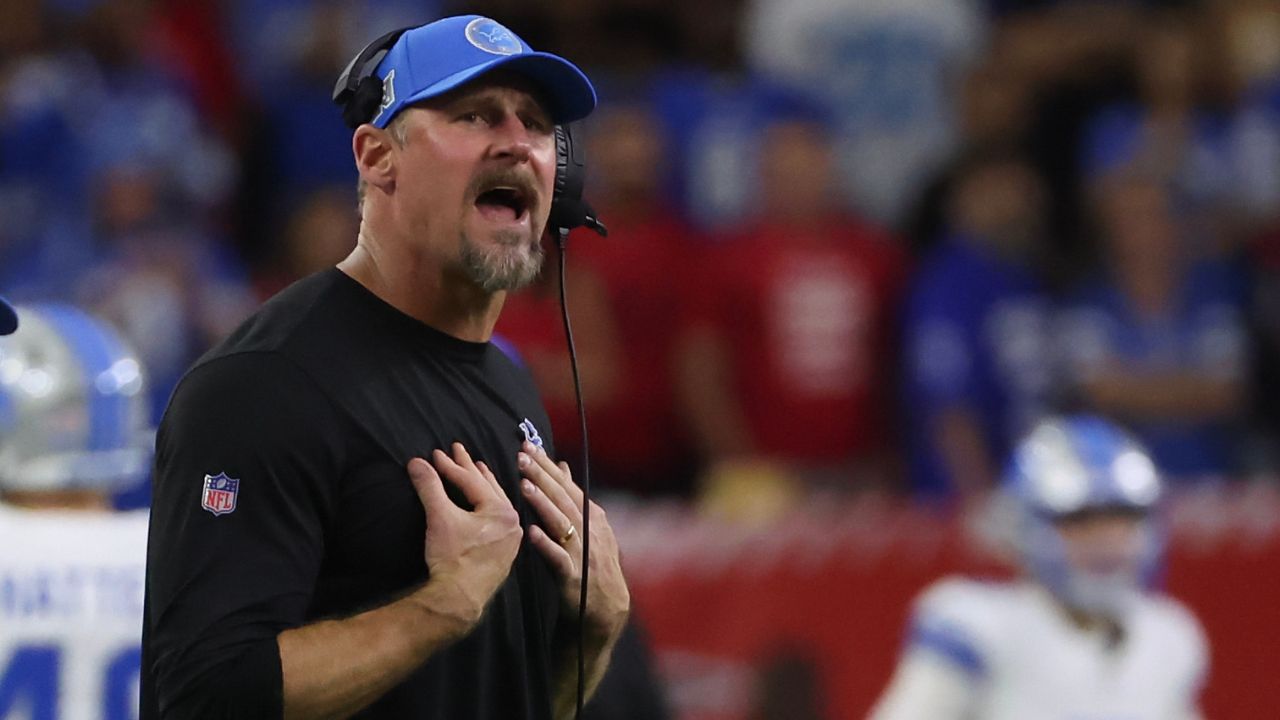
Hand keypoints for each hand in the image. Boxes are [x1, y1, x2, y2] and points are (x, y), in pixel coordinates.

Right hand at [407, 443, 522, 633]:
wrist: (459, 599)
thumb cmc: (452, 558)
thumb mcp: (439, 518)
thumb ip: (429, 487)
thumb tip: (416, 462)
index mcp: (502, 511)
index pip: (472, 481)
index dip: (451, 466)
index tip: (436, 453)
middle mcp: (512, 523)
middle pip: (488, 488)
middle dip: (470, 469)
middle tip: (458, 450)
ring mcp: (510, 540)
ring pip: (495, 504)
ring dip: (482, 486)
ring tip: (475, 470)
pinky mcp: (503, 554)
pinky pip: (496, 521)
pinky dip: (486, 508)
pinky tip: (482, 505)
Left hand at [517, 441, 629, 642]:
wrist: (605, 607)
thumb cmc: (592, 563)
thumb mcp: (588, 526)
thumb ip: (573, 497)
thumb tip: (562, 465)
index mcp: (592, 516)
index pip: (567, 485)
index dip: (548, 465)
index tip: (529, 446)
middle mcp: (589, 530)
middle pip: (563, 498)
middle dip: (542, 476)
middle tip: (522, 456)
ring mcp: (583, 552)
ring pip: (561, 523)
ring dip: (543, 503)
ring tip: (525, 485)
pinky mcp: (573, 577)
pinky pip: (558, 558)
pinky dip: (546, 545)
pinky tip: (532, 533)